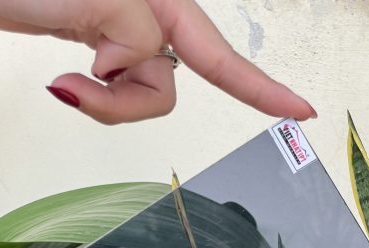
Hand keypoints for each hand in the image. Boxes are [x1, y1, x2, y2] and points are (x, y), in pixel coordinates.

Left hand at [0, 0, 315, 123]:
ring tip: (66, 75)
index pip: (219, 54)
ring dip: (103, 100)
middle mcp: (151, 16)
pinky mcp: (106, 50)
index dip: (263, 88)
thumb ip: (132, 30)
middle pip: (170, 89)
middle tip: (73, 85)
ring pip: (144, 98)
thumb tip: (141, 63)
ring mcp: (128, 36)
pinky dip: (93, 97)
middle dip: (123, 102)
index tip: (301, 110)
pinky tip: (68, 74)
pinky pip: (119, 94)